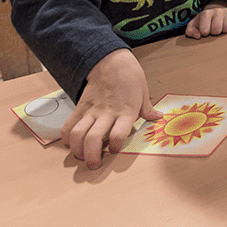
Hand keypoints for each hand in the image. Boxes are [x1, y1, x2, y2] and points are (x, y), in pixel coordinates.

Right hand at [61, 49, 161, 168]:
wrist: (110, 61)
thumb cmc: (130, 76)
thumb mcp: (144, 92)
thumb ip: (148, 109)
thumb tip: (158, 117)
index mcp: (126, 111)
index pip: (119, 134)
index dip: (116, 146)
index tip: (115, 150)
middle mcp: (108, 113)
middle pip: (94, 139)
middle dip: (92, 156)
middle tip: (94, 165)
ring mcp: (92, 110)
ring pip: (78, 134)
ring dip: (77, 149)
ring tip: (81, 156)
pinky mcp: (80, 107)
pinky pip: (69, 125)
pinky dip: (67, 137)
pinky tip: (71, 143)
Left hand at [185, 0, 226, 38]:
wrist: (215, 12)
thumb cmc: (203, 21)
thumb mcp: (194, 25)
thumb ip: (190, 31)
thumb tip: (197, 36)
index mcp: (205, 13)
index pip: (205, 31)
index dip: (205, 33)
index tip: (204, 30)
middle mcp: (216, 11)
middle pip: (216, 30)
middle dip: (214, 33)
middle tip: (212, 29)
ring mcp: (226, 11)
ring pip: (226, 29)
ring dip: (222, 31)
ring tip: (219, 27)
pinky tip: (225, 24)